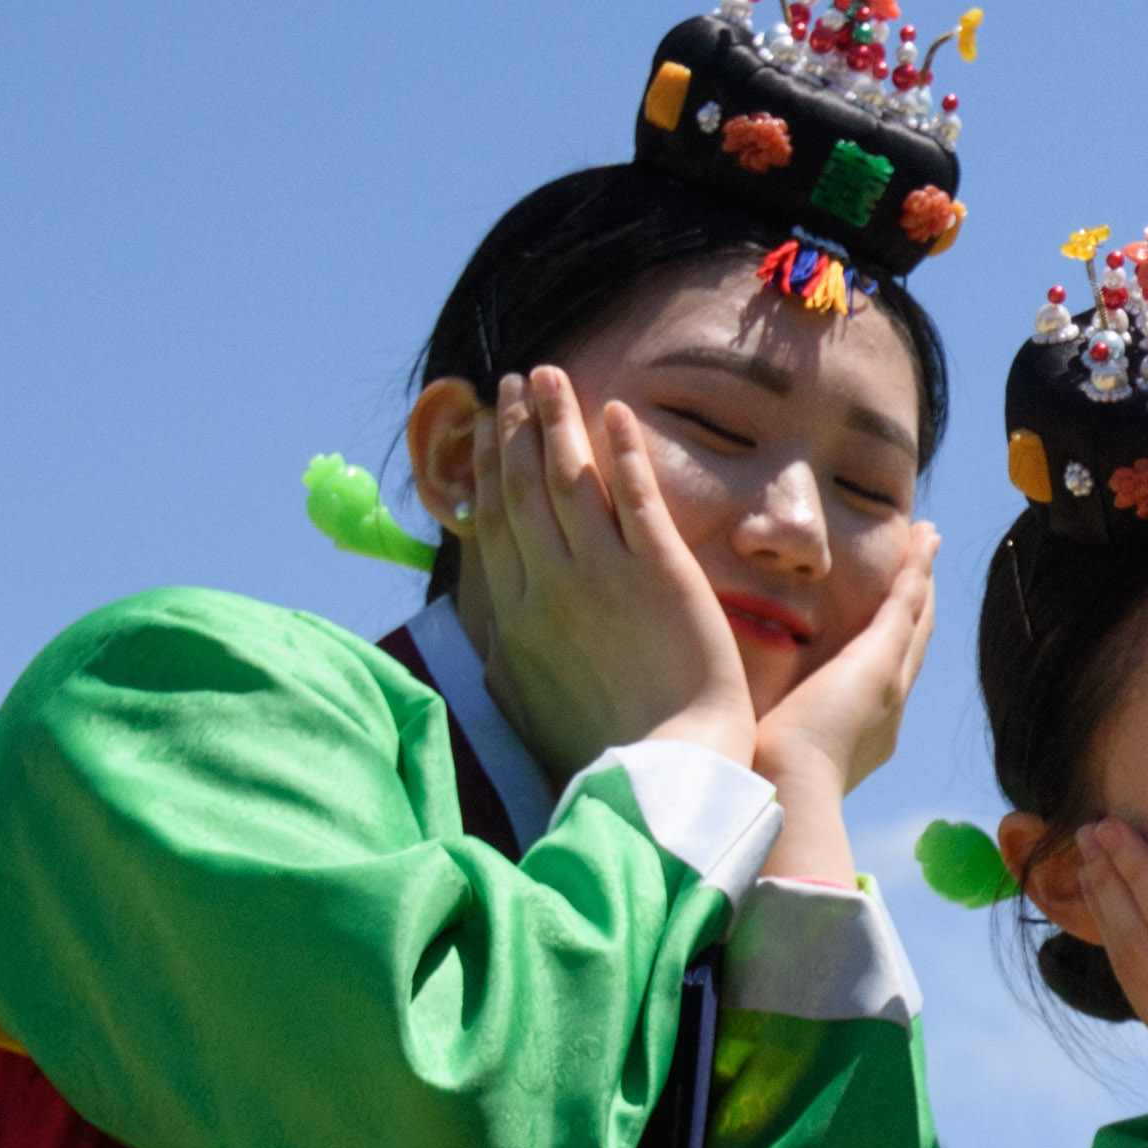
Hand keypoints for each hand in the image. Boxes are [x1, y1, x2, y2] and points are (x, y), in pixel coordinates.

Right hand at [457, 369, 758, 787]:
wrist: (664, 772)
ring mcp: (603, 574)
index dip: (485, 469)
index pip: (492, 524)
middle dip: (513, 428)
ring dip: (555, 420)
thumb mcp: (526, 705)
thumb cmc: (601, 753)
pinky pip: (634, 495)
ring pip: (567, 478)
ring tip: (548, 375)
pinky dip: (622, 449)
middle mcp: (548, 586)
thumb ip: (507, 658)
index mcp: (514, 618)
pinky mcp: (660, 571)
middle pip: (520, 488)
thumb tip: (489, 636)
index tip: (483, 429)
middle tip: (511, 382)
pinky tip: (615, 410)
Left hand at [757, 562, 936, 838]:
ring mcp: (890, 681)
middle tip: (925, 569)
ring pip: (915, 619)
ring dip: (923, 579)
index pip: (883, 679)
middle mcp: (889, 708)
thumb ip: (758, 733)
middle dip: (919, 608)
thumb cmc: (763, 784)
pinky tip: (925, 537)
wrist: (788, 791)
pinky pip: (906, 602)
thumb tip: (730, 732)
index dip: (891, 644)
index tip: (892, 620)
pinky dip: (918, 568)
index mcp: (864, 734)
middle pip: (912, 646)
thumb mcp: (765, 752)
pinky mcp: (881, 657)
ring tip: (929, 542)